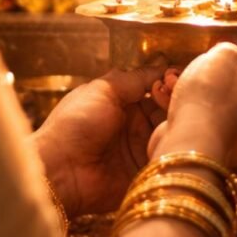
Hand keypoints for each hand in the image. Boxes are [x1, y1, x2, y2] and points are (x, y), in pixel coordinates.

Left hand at [32, 64, 167, 216]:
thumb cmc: (76, 123)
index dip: (166, 83)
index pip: (154, 89)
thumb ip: (136, 78)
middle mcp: (133, 124)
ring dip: (175, 124)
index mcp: (121, 102)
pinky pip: (166, 158)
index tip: (175, 78)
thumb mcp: (104, 89)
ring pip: (169, 132)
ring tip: (175, 118)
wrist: (61, 169)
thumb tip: (163, 64)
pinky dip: (173, 148)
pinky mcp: (143, 172)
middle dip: (173, 102)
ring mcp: (139, 149)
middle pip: (165, 110)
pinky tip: (174, 139)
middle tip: (176, 99)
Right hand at [148, 43, 236, 166]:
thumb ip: (233, 48)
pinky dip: (178, 103)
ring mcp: (227, 140)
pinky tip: (162, 90)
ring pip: (211, 103)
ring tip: (172, 73)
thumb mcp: (227, 57)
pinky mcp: (201, 146)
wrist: (187, 143)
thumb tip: (233, 47)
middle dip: (218, 71)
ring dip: (191, 85)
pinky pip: (192, 118)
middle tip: (206, 56)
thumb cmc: (214, 98)